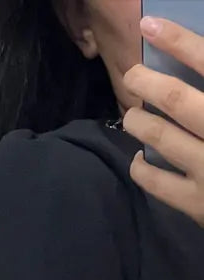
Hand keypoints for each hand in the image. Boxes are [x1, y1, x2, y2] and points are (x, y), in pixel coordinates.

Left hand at [122, 16, 203, 226]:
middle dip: (147, 83)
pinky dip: (141, 168)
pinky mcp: (198, 204)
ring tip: (132, 117)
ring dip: (139, 122)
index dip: (177, 41)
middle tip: (133, 76)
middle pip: (177, 99)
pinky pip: (157, 183)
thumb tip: (194, 60)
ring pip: (162, 137)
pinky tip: (139, 158)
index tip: (151, 26)